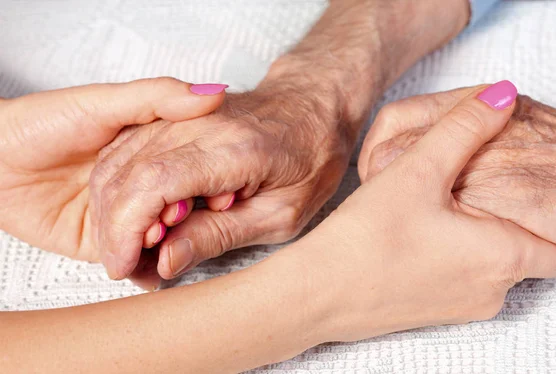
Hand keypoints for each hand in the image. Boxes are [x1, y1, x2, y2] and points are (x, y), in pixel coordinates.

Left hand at [0, 78, 224, 288]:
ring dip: (166, 245)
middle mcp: (139, 186)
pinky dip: (144, 266)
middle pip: (178, 209)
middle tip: (178, 217)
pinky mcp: (100, 244)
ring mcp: (122, 217)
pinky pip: (130, 260)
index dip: (205, 183)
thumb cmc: (40, 123)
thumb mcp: (105, 102)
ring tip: (162, 240)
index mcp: (148, 150)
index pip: (191, 171)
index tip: (216, 192)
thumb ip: (157, 97)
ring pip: (158, 239)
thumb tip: (212, 95)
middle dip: (184, 219)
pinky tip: (154, 265)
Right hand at [91, 0, 471, 281]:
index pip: (156, 183)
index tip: (125, 264)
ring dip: (112, 212)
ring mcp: (181, 116)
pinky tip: (135, 218)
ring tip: (133, 249)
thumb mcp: (283, 214)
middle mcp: (200, 125)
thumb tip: (165, 261)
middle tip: (128, 267)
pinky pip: (125, 151)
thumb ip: (220, 235)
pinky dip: (118, 190)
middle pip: (127, 174)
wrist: (312, 106)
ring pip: (118, 161)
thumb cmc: (310, 161)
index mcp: (236, 149)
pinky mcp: (171, 117)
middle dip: (114, 229)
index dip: (128, 229)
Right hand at [289, 81, 555, 342]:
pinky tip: (417, 234)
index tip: (513, 190)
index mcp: (503, 257)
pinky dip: (455, 256)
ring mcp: (466, 307)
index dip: (543, 212)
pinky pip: (467, 279)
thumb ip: (464, 129)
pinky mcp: (440, 312)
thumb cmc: (365, 240)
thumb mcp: (416, 171)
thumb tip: (500, 97)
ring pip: (495, 264)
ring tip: (434, 210)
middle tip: (463, 191)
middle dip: (505, 217)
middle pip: (528, 250)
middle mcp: (493, 291)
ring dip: (477, 236)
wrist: (317, 294)